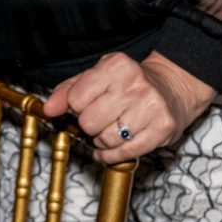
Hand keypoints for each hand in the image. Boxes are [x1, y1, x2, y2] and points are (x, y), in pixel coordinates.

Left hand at [42, 51, 217, 163]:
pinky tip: (113, 147)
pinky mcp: (162, 129)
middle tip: (99, 120)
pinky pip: (125, 153)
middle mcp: (135, 84)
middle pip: (89, 122)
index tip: (84, 106)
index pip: (76, 99)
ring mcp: (151, 107)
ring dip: (102, 141)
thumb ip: (68, 90)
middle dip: (89, 125)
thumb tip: (49, 109)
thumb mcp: (97, 76)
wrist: (172, 88)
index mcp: (116, 66)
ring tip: (109, 130)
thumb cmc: (128, 83)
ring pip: (106, 140)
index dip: (76, 107)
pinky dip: (112, 155)